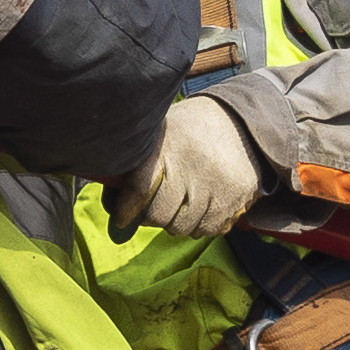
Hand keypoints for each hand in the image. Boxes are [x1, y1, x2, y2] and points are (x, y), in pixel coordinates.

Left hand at [123, 94, 261, 236]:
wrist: (237, 121)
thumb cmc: (186, 132)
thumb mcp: (159, 134)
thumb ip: (135, 166)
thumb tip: (112, 205)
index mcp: (166, 146)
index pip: (139, 189)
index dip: (126, 210)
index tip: (122, 218)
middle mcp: (192, 166)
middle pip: (160, 216)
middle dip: (153, 217)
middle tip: (155, 208)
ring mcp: (217, 184)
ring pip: (185, 227)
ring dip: (177, 222)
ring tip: (181, 205)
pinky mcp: (237, 197)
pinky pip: (210, 229)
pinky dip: (201, 225)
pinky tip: (201, 208)